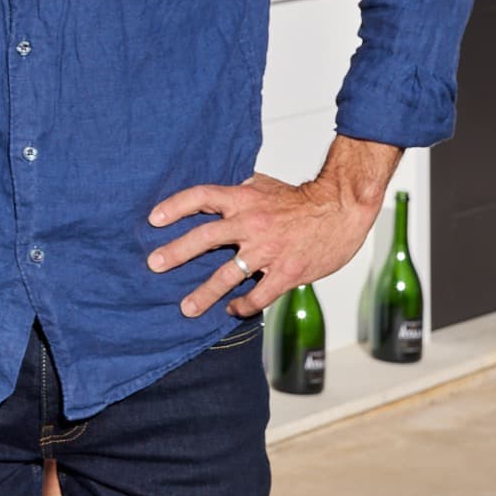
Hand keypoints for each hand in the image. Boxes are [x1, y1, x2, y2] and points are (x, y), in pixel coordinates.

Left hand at [147, 170, 382, 318]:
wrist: (342, 209)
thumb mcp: (265, 186)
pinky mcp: (286, 272)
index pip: (201, 197)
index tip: (153, 220)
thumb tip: (217, 195)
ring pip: (227, 274)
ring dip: (204, 293)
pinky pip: (258, 294)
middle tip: (155, 264)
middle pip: (204, 237)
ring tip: (186, 308)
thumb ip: (240, 192)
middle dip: (176, 252)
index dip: (174, 207)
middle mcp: (251, 223)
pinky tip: (233, 310)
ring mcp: (268, 250)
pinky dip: (244, 305)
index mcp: (244, 199)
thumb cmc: (304, 200)